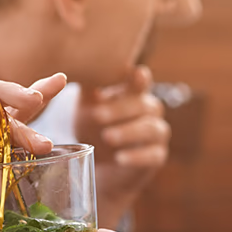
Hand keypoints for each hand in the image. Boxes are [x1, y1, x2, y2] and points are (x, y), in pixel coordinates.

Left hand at [74, 68, 169, 226]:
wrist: (99, 164)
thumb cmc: (93, 127)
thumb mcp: (86, 107)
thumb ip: (88, 89)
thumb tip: (74, 67)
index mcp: (135, 93)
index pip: (141, 81)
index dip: (140, 78)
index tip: (135, 74)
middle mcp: (151, 110)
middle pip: (145, 105)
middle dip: (121, 109)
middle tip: (97, 115)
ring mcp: (157, 133)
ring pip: (152, 129)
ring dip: (129, 132)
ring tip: (107, 137)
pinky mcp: (157, 156)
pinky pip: (153, 155)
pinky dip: (136, 156)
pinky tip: (120, 158)